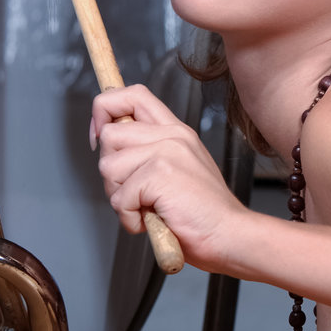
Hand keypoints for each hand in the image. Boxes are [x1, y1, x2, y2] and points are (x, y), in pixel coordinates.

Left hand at [91, 84, 244, 270]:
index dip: (105, 110)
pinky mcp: (160, 175)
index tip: (100, 135)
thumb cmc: (203, 213)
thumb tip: (109, 145)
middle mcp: (172, 136)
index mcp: (176, 131)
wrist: (230, 235)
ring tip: (147, 208)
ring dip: (120, 197)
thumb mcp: (179, 170)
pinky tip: (152, 221)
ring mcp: (167, 152)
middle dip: (111, 171)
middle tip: (135, 193)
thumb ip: (149, 152)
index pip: (132, 95)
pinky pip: (119, 198)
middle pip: (110, 135)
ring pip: (108, 167)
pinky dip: (129, 219)